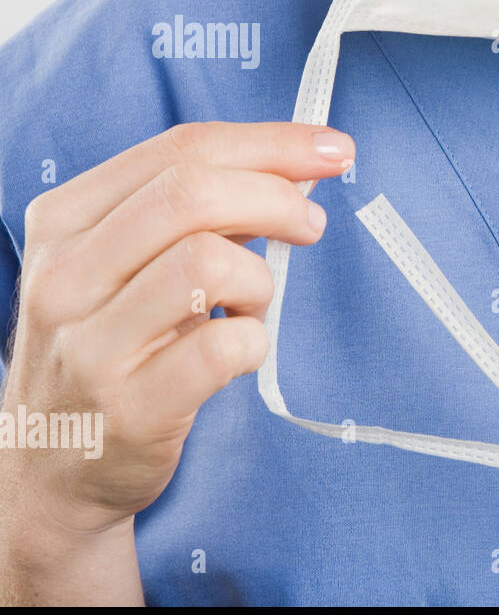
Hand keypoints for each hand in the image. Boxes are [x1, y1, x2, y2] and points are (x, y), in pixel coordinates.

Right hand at [0, 122, 352, 542]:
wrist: (49, 471)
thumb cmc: (109, 350)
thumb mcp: (126, 266)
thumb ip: (200, 214)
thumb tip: (298, 172)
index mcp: (64, 220)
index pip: (181, 149)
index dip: (272, 143)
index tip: (333, 149)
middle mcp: (66, 275)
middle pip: (194, 194)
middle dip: (278, 198)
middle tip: (311, 227)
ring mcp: (91, 345)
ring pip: (209, 262)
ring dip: (260, 279)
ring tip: (251, 306)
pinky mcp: (131, 407)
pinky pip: (224, 346)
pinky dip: (255, 341)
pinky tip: (241, 350)